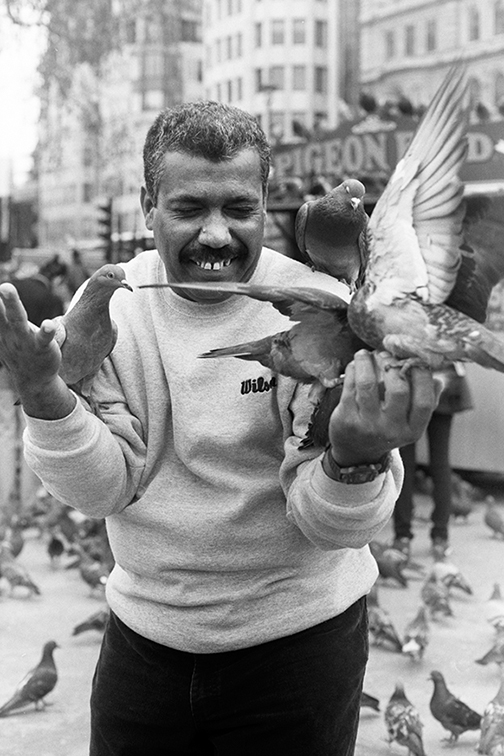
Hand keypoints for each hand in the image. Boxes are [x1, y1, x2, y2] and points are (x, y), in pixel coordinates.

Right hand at [0, 283, 73, 417]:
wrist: (34, 380)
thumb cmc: (18, 349)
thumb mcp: (3, 333)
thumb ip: (0, 315)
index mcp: (1, 327)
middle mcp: (10, 332)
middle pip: (0, 310)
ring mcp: (25, 340)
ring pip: (18, 320)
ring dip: (11, 303)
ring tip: (5, 287)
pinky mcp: (42, 347)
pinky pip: (44, 338)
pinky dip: (46, 331)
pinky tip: (49, 323)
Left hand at [327, 350, 440, 466]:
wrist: (356, 450)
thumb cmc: (387, 427)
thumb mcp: (409, 422)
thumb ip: (426, 401)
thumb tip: (439, 378)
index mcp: (413, 430)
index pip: (424, 401)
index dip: (422, 376)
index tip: (414, 359)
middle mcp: (391, 430)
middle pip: (398, 390)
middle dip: (392, 365)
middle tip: (386, 354)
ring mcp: (368, 426)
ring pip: (368, 384)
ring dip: (367, 362)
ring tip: (366, 354)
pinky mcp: (347, 419)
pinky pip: (350, 386)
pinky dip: (353, 370)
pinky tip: (356, 365)